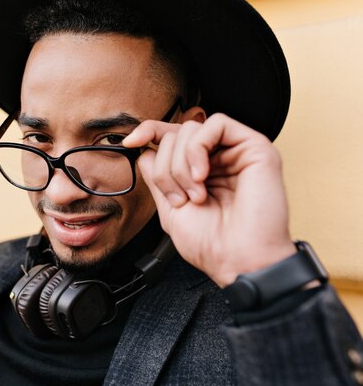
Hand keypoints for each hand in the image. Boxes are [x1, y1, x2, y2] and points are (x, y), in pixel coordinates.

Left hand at [123, 113, 295, 286]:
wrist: (239, 261)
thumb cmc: (211, 244)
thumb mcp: (170, 208)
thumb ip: (157, 176)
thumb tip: (143, 150)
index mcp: (200, 171)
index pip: (171, 137)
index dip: (148, 132)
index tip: (130, 142)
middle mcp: (219, 159)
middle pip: (176, 134)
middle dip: (166, 166)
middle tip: (178, 197)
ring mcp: (237, 152)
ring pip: (192, 128)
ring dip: (181, 163)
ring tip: (194, 193)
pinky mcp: (255, 148)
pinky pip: (217, 124)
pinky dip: (198, 148)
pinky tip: (201, 176)